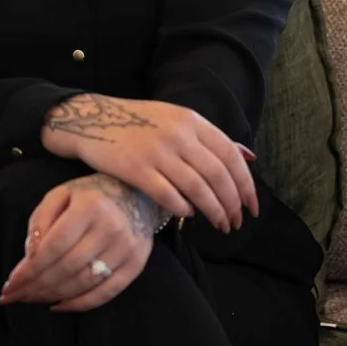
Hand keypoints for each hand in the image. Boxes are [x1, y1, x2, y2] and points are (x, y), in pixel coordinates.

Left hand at [0, 172, 157, 311]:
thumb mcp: (61, 194)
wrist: (135, 194)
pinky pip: (104, 293)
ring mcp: (126, 248)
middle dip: (37, 285)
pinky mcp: (135, 265)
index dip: (31, 267)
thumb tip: (30, 253)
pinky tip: (57, 305)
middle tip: (15, 295)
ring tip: (31, 298)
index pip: (55, 245)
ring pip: (83, 283)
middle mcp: (111, 227)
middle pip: (68, 267)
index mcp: (90, 205)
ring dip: (52, 295)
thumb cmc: (89, 195)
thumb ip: (41, 218)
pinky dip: (78, 304)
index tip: (10, 283)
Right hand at [41, 93, 257, 233]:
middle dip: (233, 204)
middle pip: (217, 175)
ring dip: (214, 212)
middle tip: (236, 223)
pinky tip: (188, 216)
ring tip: (220, 226)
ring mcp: (156, 151)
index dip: (246, 184)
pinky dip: (183, 209)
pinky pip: (168, 195)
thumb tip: (250, 156)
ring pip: (197, 189)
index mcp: (191, 120)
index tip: (253, 207)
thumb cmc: (140, 123)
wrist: (93, 119)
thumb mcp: (177, 119)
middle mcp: (177, 134)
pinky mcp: (136, 168)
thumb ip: (211, 138)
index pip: (230, 155)